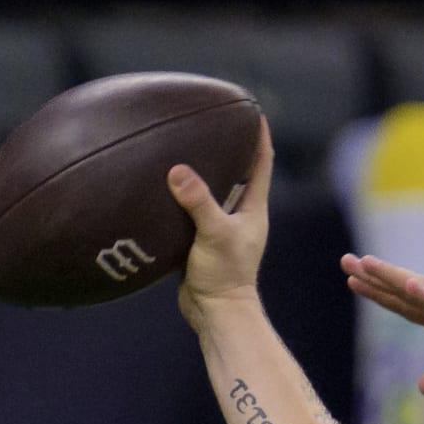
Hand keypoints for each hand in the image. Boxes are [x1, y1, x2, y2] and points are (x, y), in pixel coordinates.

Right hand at [167, 118, 274, 327]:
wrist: (214, 312)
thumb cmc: (225, 275)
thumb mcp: (213, 234)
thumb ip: (199, 202)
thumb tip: (178, 171)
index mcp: (253, 208)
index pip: (262, 163)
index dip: (259, 136)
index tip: (252, 111)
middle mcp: (240, 215)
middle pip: (239, 172)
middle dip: (229, 148)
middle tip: (212, 123)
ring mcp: (220, 228)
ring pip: (213, 192)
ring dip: (203, 173)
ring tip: (184, 148)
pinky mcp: (200, 241)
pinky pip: (191, 211)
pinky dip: (181, 197)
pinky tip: (161, 187)